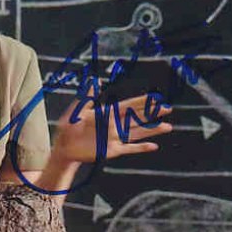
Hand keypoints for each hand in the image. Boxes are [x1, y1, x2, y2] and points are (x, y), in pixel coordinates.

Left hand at [52, 92, 172, 163]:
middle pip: (137, 117)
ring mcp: (114, 138)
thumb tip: (96, 81)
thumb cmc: (68, 127)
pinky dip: (141, 148)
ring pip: (137, 133)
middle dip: (152, 113)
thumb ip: (88, 97)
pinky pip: (130, 149)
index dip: (141, 102)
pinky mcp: (112, 150)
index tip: (154, 97)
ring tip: (168, 127)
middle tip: (167, 108)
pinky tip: (153, 146)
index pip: (127, 105)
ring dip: (152, 130)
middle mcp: (113, 125)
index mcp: (106, 113)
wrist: (64, 147)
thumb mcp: (77, 110)